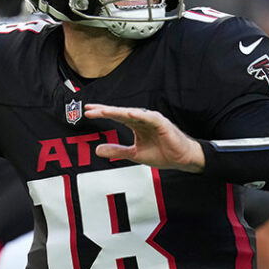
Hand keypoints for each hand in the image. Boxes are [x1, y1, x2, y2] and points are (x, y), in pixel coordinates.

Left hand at [83, 104, 203, 171]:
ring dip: (118, 111)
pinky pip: (149, 118)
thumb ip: (117, 151)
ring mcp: (152, 120)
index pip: (116, 116)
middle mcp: (142, 119)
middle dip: (104, 110)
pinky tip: (129, 114)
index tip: (87, 112)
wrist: (181, 159)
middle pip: (120, 112)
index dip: (102, 113)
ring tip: (104, 111)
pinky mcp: (162, 123)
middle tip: (89, 110)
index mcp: (136, 125)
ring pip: (132, 113)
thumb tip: (97, 150)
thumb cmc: (162, 153)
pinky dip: (140, 115)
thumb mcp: (134, 154)